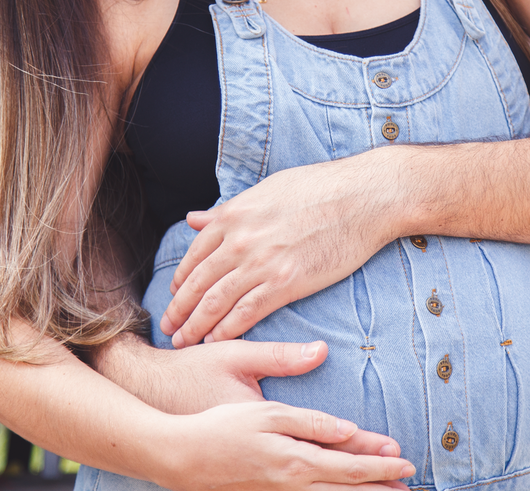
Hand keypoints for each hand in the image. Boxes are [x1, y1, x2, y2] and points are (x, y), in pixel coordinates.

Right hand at [159, 402, 414, 490]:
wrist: (178, 456)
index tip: (406, 464)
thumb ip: (310, 420)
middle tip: (408, 488)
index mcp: (294, 459)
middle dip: (379, 490)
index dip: (380, 465)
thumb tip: (348, 428)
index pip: (348, 465)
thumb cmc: (220, 425)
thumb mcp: (267, 411)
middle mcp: (290, 485)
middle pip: (344, 490)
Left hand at [160, 154, 402, 347]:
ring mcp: (261, 262)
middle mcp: (240, 239)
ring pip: (216, 301)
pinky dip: (227, 329)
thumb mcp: (266, 191)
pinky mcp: (286, 282)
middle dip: (179, 309)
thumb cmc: (319, 188)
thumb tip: (194, 218)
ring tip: (183, 341)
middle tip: (168, 328)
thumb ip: (227, 210)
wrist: (362, 197)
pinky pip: (247, 312)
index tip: (175, 296)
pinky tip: (216, 340)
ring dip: (196, 325)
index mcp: (234, 215)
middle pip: (199, 282)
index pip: (195, 254)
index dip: (182, 280)